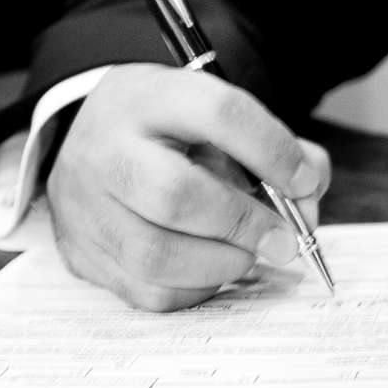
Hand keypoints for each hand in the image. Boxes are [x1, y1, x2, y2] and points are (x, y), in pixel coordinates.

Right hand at [45, 64, 331, 311]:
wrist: (91, 139)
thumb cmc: (169, 130)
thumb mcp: (214, 112)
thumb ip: (275, 148)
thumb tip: (307, 205)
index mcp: (149, 97)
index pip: (219, 113)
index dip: (272, 150)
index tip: (304, 181)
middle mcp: (107, 148)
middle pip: (176, 194)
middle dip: (244, 223)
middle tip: (283, 238)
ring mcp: (84, 205)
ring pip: (156, 253)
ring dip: (222, 264)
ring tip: (249, 254)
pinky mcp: (80, 252)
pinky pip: (145, 290)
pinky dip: (194, 288)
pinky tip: (212, 269)